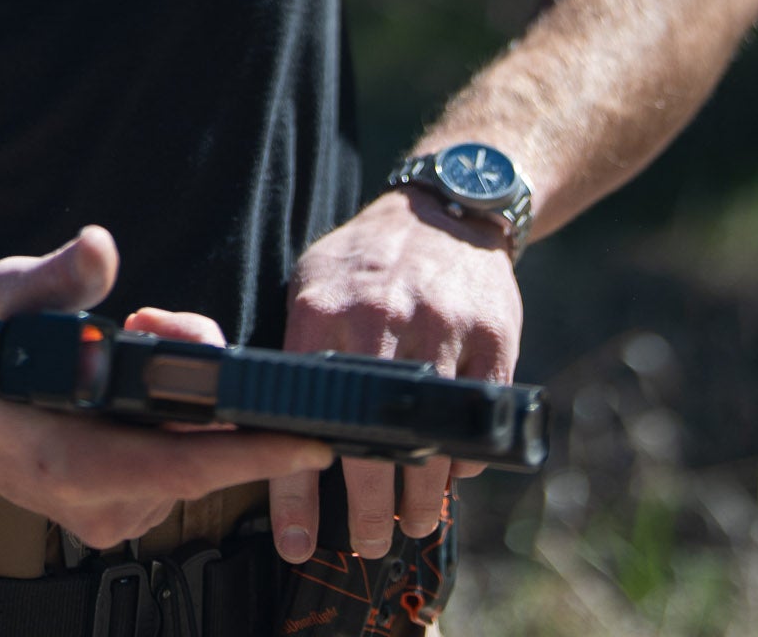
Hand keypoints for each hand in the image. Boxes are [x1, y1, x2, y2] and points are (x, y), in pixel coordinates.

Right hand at [0, 226, 331, 548]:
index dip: (248, 452)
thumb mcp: (6, 297)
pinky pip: (179, 468)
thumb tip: (100, 247)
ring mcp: (109, 515)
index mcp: (64, 462)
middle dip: (213, 392)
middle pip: (199, 455)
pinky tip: (146, 383)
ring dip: (194, 404)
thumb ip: (58, 276)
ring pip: (193, 461)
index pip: (179, 465)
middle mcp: (94, 504)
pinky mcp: (120, 512)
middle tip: (164, 324)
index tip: (310, 440)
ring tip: (140, 340)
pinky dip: (181, 423)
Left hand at [269, 190, 521, 561]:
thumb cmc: (367, 263)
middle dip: (368, 511)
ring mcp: (440, 328)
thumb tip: (265, 436)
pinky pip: (477, 420)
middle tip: (369, 542)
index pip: (299, 417)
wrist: (443, 213)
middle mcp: (378, 319)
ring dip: (421, 498)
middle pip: (371, 444)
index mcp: (321, 311)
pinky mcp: (491, 337)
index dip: (295, 492)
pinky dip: (464, 459)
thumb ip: (296, 354)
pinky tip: (451, 475)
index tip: (297, 543)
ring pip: (431, 442)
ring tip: (412, 521)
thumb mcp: (314, 287)